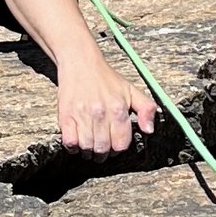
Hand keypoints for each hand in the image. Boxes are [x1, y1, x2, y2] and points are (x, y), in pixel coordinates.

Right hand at [56, 39, 154, 154]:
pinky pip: (70, 142)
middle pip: (103, 149)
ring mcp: (82, 115)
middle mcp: (101, 114)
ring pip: (87, 147)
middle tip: (101, 148)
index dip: (118, 148)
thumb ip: (146, 109)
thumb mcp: (131, 90)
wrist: (80, 63)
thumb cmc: (106, 78)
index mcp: (118, 109)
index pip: (121, 144)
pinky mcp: (66, 116)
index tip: (114, 145)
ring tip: (89, 144)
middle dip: (103, 153)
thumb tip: (150, 130)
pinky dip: (73, 147)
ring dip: (88, 151)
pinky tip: (76, 140)